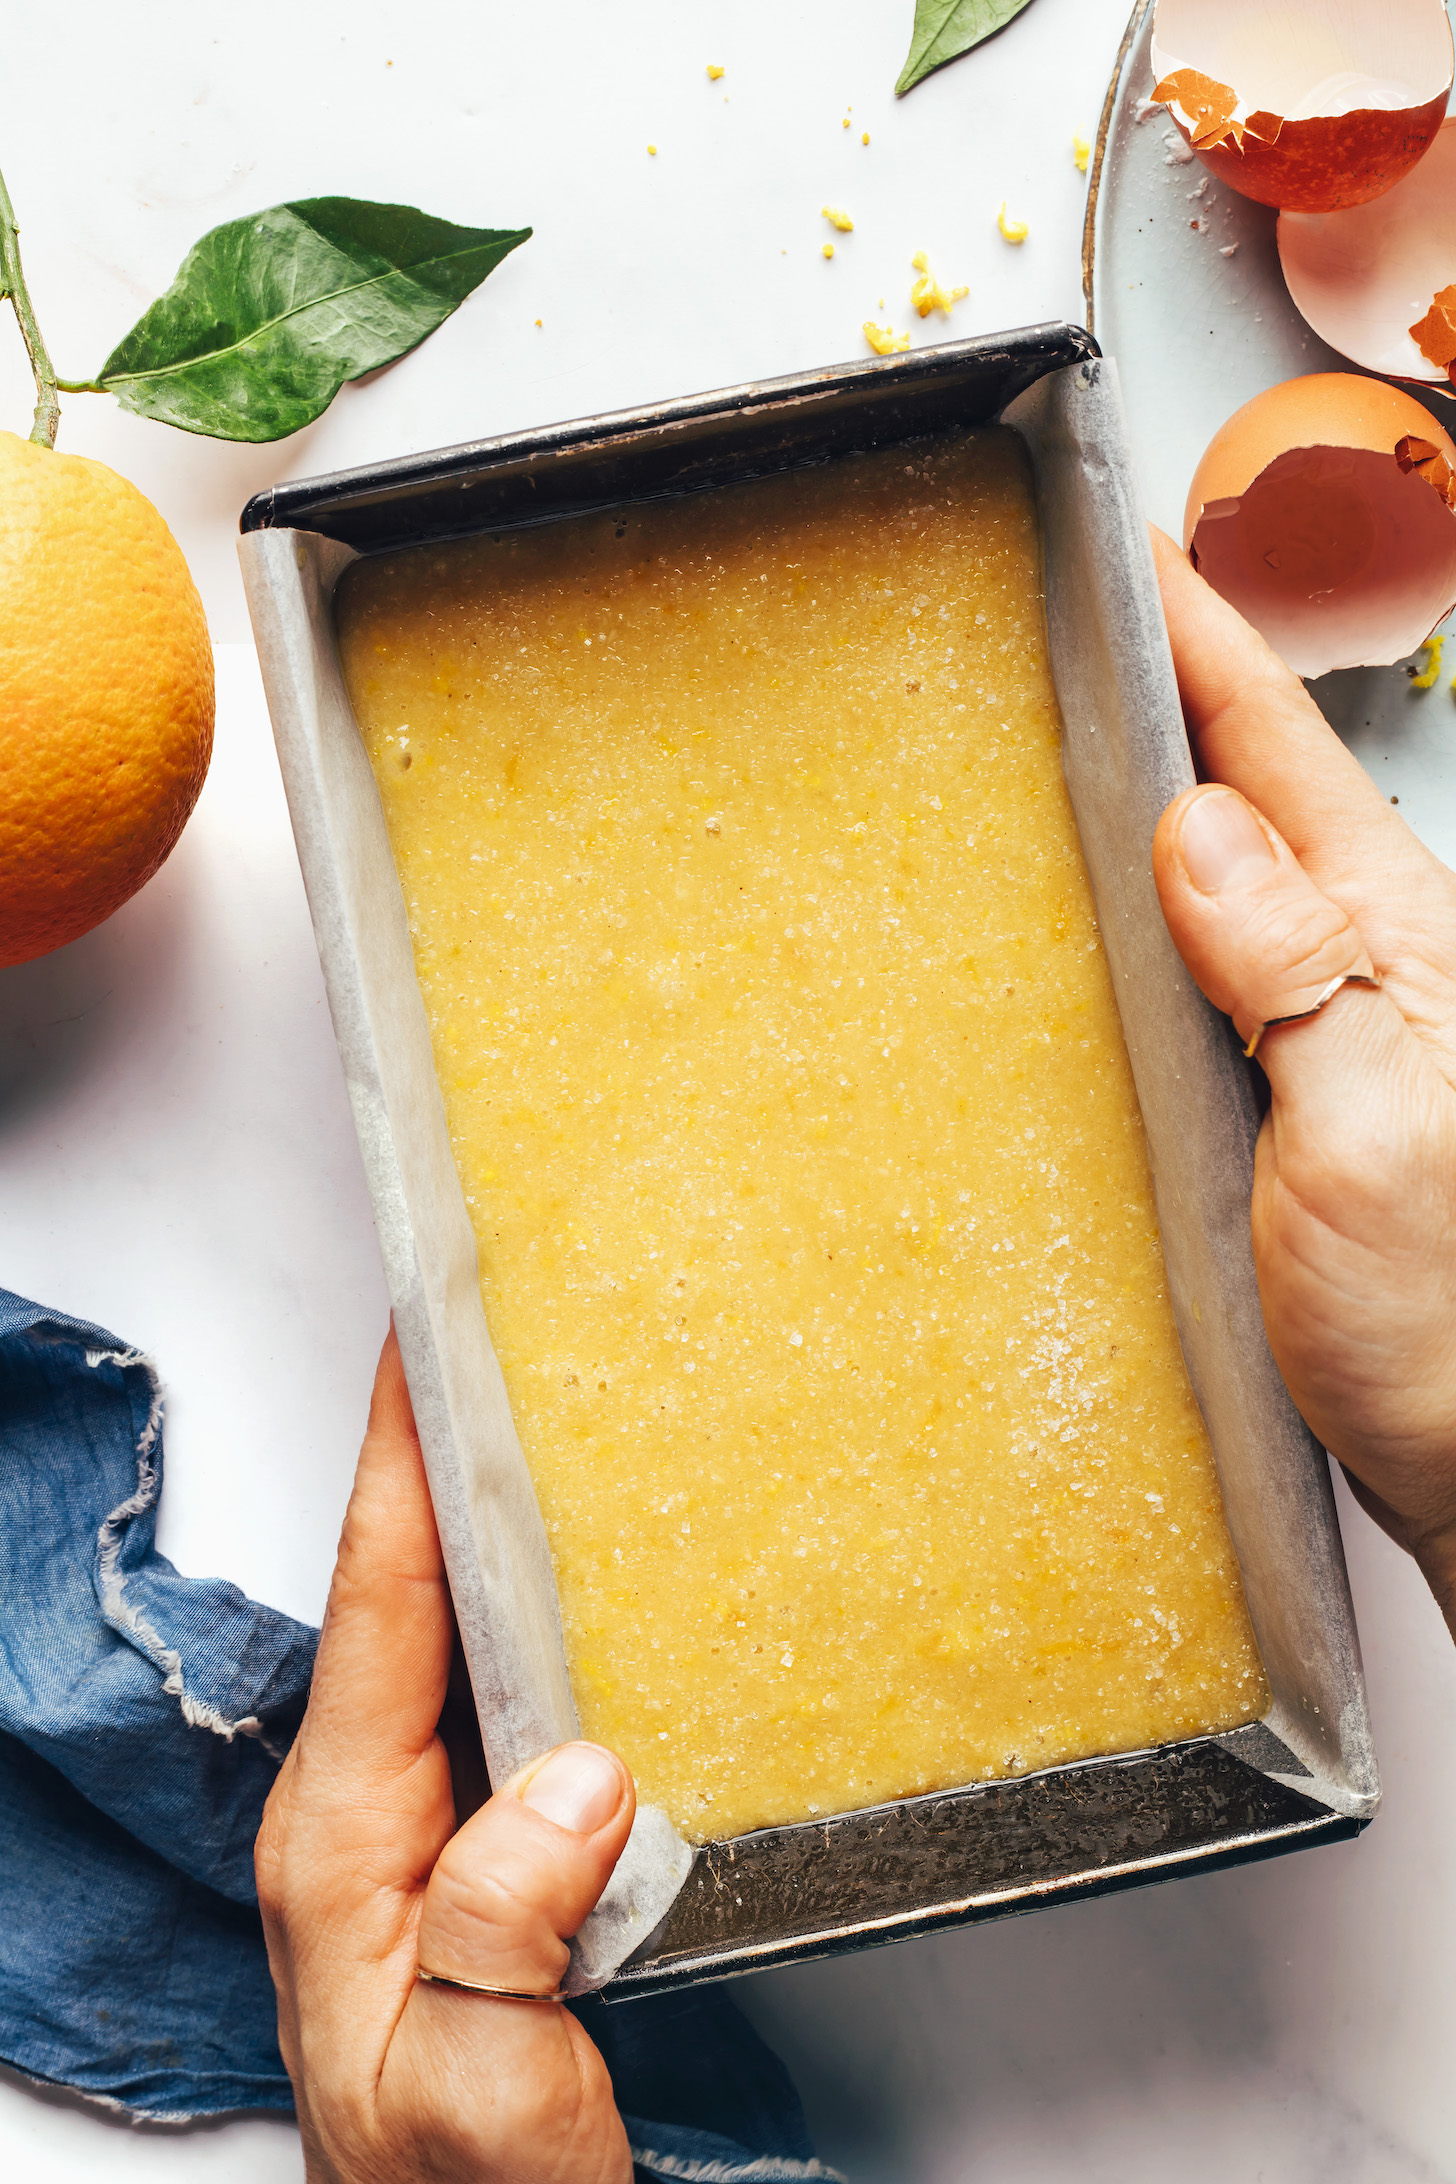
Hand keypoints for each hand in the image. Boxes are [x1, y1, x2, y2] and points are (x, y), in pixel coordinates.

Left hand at [256, 1329, 635, 2182]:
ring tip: (556, 1423)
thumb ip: (503, 1929)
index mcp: (342, 1840)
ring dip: (501, 1527)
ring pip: (461, 1634)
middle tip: (502, 1338)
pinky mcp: (483, 1851)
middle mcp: (371, 1814)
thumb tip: (581, 1774)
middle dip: (447, 1455)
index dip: (399, 1456)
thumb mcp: (473, 2089)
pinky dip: (548, 1613)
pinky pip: (511, 1696)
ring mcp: (424, 1830)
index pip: (375, 1599)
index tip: (421, 1337)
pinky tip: (599, 1583)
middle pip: (408, 1590)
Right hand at [1150, 529, 1455, 1636]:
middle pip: (1252, 785)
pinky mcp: (1289, 1085)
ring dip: (1154, 787)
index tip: (1126, 545)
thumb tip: (1199, 831)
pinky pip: (1211, 956)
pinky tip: (1102, 911)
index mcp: (1390, 938)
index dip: (1204, 638)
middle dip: (1167, 684)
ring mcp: (1328, 1021)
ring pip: (1229, 865)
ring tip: (1064, 730)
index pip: (1279, 748)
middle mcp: (1364, 960)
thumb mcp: (1370, 1139)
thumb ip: (1300, 980)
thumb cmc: (1439, 1320)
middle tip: (1070, 612)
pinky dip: (1149, 903)